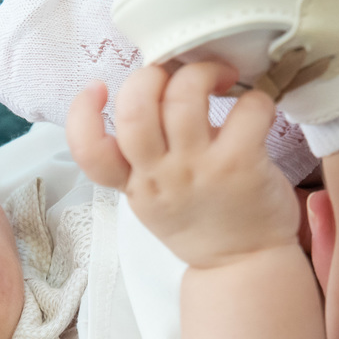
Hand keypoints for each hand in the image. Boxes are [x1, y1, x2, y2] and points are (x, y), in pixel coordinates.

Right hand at [66, 62, 298, 268]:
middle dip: (151, 74)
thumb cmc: (202, 225)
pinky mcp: (240, 164)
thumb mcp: (155, 199)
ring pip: (184, 97)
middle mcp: (161, 175)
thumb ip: (145, 157)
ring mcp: (199, 170)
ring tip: (220, 79)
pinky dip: (255, 99)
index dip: (82, 112)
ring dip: (203, 72)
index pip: (88, 150)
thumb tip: (155, 96)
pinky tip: (255, 110)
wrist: (244, 266)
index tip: (99, 88)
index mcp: (135, 183)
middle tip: (175, 74)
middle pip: (136, 109)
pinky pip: (246, 109)